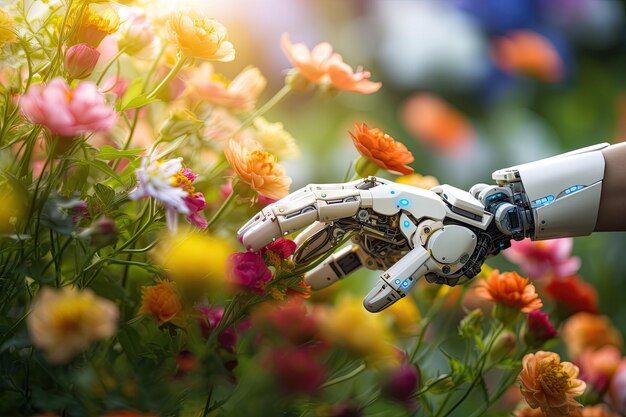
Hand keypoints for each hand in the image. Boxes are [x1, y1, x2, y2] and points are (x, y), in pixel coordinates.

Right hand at [237, 176, 530, 311]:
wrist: (479, 228)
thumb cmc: (458, 235)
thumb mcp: (435, 254)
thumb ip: (402, 277)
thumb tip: (370, 305)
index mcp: (373, 200)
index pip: (318, 206)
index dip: (283, 220)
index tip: (253, 235)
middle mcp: (364, 207)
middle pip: (311, 210)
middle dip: (278, 223)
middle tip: (245, 241)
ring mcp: (367, 224)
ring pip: (322, 232)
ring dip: (298, 247)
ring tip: (272, 266)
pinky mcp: (374, 241)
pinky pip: (342, 252)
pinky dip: (325, 265)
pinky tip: (309, 281)